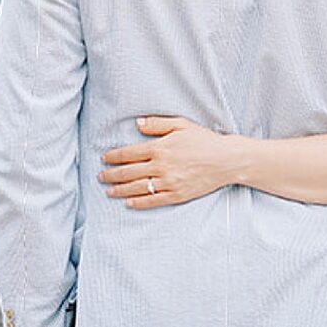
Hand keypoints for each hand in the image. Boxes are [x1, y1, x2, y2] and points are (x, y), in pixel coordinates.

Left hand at [100, 115, 236, 207]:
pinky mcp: (177, 195)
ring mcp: (168, 183)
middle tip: (100, 177)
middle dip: (111, 175)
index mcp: (160, 148)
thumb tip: (138, 123)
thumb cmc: (204, 140)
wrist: (226, 160)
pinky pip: (153, 200)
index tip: (104, 159)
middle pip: (128, 172)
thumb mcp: (181, 124)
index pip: (129, 154)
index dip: (113, 157)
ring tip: (109, 191)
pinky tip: (128, 202)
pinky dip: (139, 202)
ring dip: (120, 190)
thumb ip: (158, 123)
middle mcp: (161, 166)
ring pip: (137, 188)